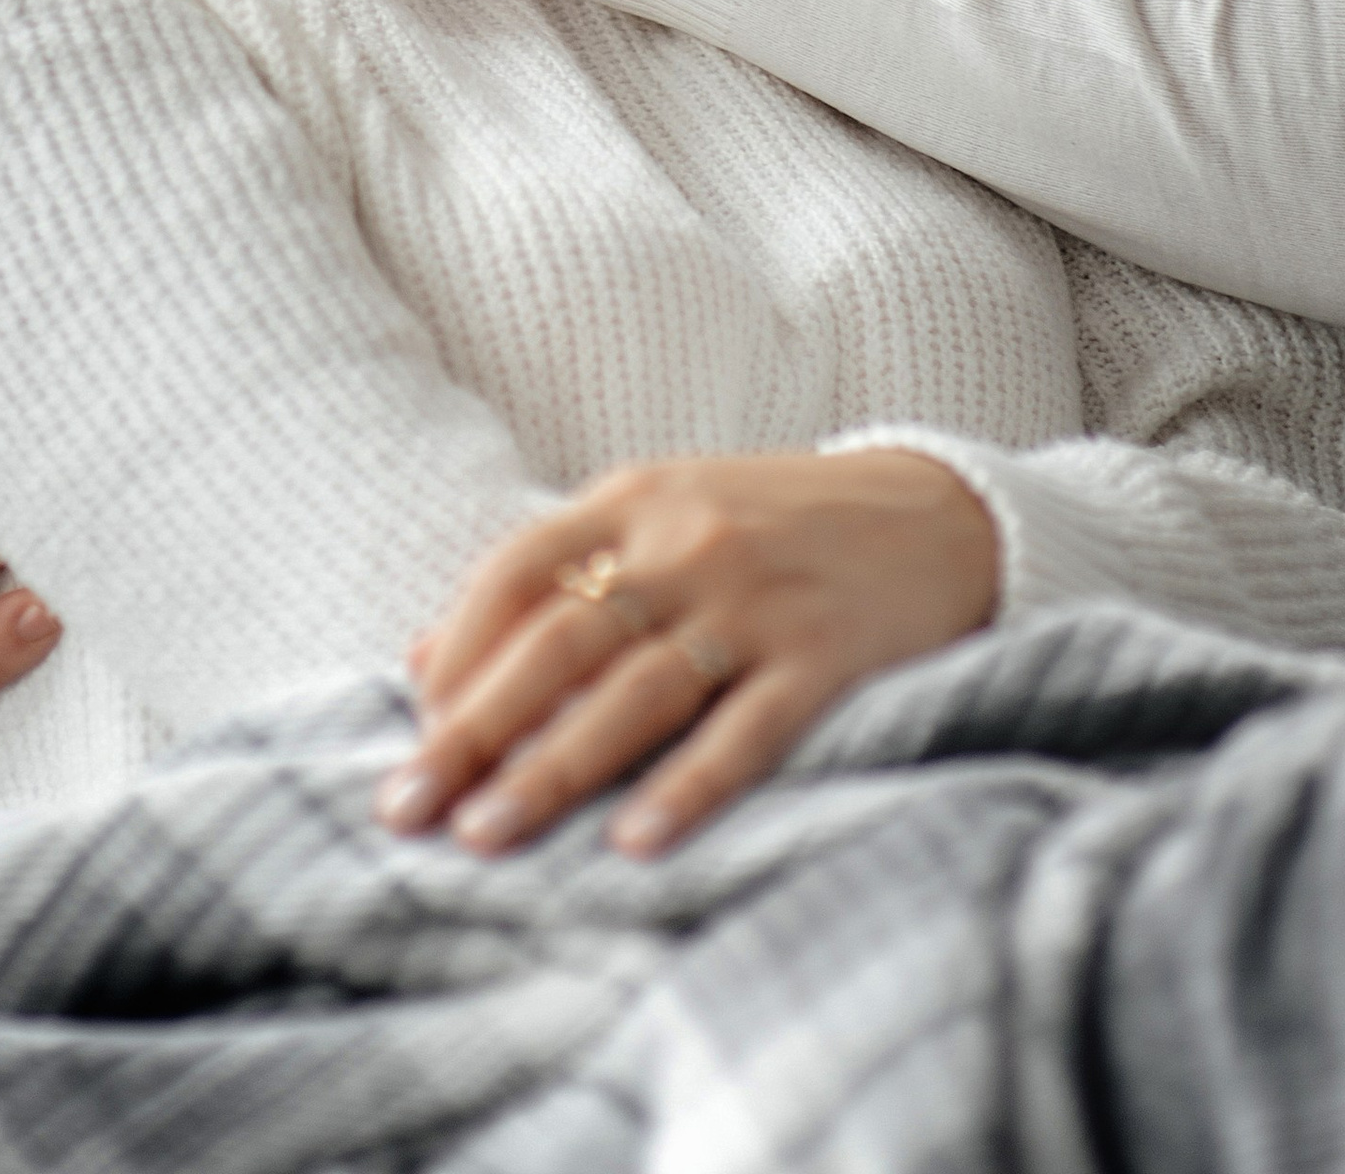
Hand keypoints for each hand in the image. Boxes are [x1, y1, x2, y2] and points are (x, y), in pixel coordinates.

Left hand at [377, 450, 1000, 857]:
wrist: (934, 510)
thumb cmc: (770, 529)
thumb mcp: (657, 519)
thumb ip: (550, 579)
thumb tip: (420, 658)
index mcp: (633, 502)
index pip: (515, 574)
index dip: (456, 656)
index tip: (413, 736)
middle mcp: (685, 543)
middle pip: (559, 642)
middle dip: (475, 730)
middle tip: (410, 810)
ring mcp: (755, 599)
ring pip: (637, 692)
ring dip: (555, 769)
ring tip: (488, 836)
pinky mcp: (825, 656)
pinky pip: (746, 730)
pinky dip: (687, 787)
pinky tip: (635, 842)